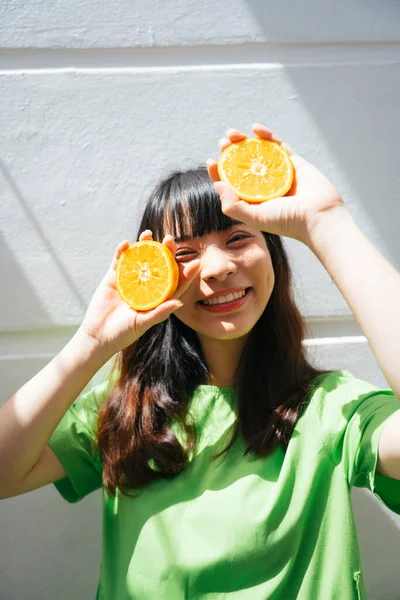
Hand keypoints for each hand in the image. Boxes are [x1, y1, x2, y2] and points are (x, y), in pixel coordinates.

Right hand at [78, 232, 199, 357]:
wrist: (98, 335)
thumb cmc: (123, 334)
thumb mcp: (143, 323)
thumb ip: (160, 313)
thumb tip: (179, 303)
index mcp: (157, 298)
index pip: (175, 283)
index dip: (185, 273)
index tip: (196, 262)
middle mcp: (146, 287)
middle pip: (159, 266)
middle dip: (166, 252)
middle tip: (170, 239)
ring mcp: (130, 280)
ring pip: (140, 259)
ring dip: (144, 245)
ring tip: (148, 234)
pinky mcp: (114, 278)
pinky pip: (119, 261)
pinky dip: (122, 251)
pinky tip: (126, 243)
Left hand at [207, 123, 346, 245]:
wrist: (319, 216)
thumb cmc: (287, 221)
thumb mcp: (255, 218)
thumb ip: (233, 206)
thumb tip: (218, 184)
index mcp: (253, 199)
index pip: (231, 183)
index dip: (219, 172)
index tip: (212, 161)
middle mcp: (264, 185)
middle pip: (243, 164)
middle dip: (230, 152)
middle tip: (223, 143)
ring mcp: (278, 172)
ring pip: (258, 152)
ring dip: (244, 141)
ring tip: (232, 134)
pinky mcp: (293, 162)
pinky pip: (278, 145)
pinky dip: (267, 135)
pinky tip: (256, 128)